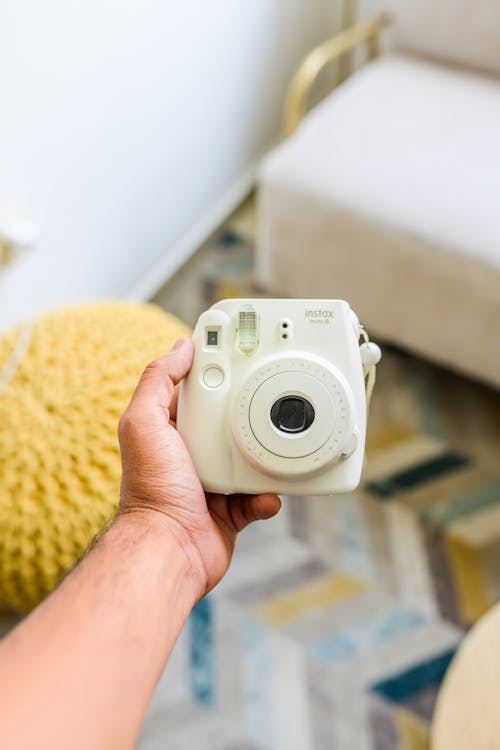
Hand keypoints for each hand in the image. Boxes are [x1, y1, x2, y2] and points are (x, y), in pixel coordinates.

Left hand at [118, 337, 280, 599]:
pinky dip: (268, 495)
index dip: (220, 372)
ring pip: (253, 458)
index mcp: (172, 429)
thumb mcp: (143, 423)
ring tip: (274, 453)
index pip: (200, 390)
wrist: (170, 549)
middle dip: (253, 413)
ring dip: (266, 457)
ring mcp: (215, 482)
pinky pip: (261, 495)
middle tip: (274, 401)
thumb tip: (180, 347)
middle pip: (233, 421)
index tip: (245, 355)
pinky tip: (265, 495)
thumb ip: (157, 381)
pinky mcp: (234, 510)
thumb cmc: (152, 489)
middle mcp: (193, 453)